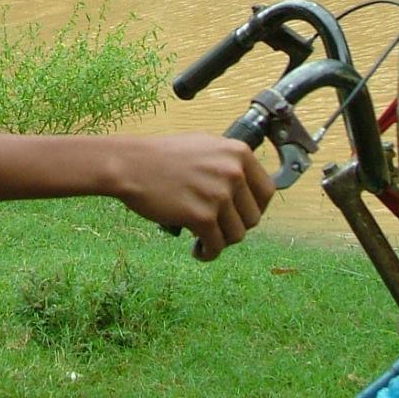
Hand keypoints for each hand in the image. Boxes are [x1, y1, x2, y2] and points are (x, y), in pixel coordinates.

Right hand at [110, 134, 273, 260]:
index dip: (255, 208)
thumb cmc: (163, 156)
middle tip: (218, 228)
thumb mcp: (205, 146)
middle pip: (253, 217)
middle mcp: (233, 172)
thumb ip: (228, 163)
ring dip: (222, 242)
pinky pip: (216, 245)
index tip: (242, 216)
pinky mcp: (201, 216)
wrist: (131, 165)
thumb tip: (248, 185)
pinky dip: (208, 253)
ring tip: (207, 241)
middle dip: (236, 227)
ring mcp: (218, 195)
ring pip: (237, 235)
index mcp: (238, 153)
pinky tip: (198, 251)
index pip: (267, 191)